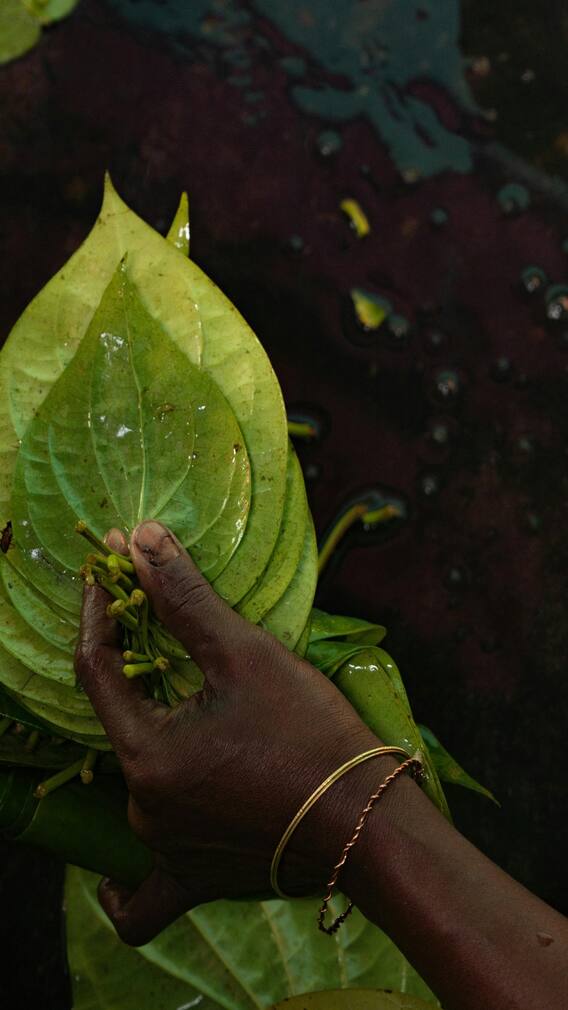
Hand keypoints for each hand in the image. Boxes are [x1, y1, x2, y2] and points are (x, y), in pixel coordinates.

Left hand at [75, 520, 382, 945]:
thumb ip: (184, 599)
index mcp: (146, 755)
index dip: (98, 613)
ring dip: (149, 735)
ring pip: (136, 782)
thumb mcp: (245, 655)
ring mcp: (168, 851)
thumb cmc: (311, 735)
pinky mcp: (196, 879)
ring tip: (181, 703)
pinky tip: (121, 876)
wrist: (372, 827)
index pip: (96, 670)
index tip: (108, 572)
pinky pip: (144, 894)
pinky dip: (128, 884)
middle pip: (120, 723)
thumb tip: (142, 539)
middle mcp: (143, 810)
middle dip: (131, 669)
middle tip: (154, 626)